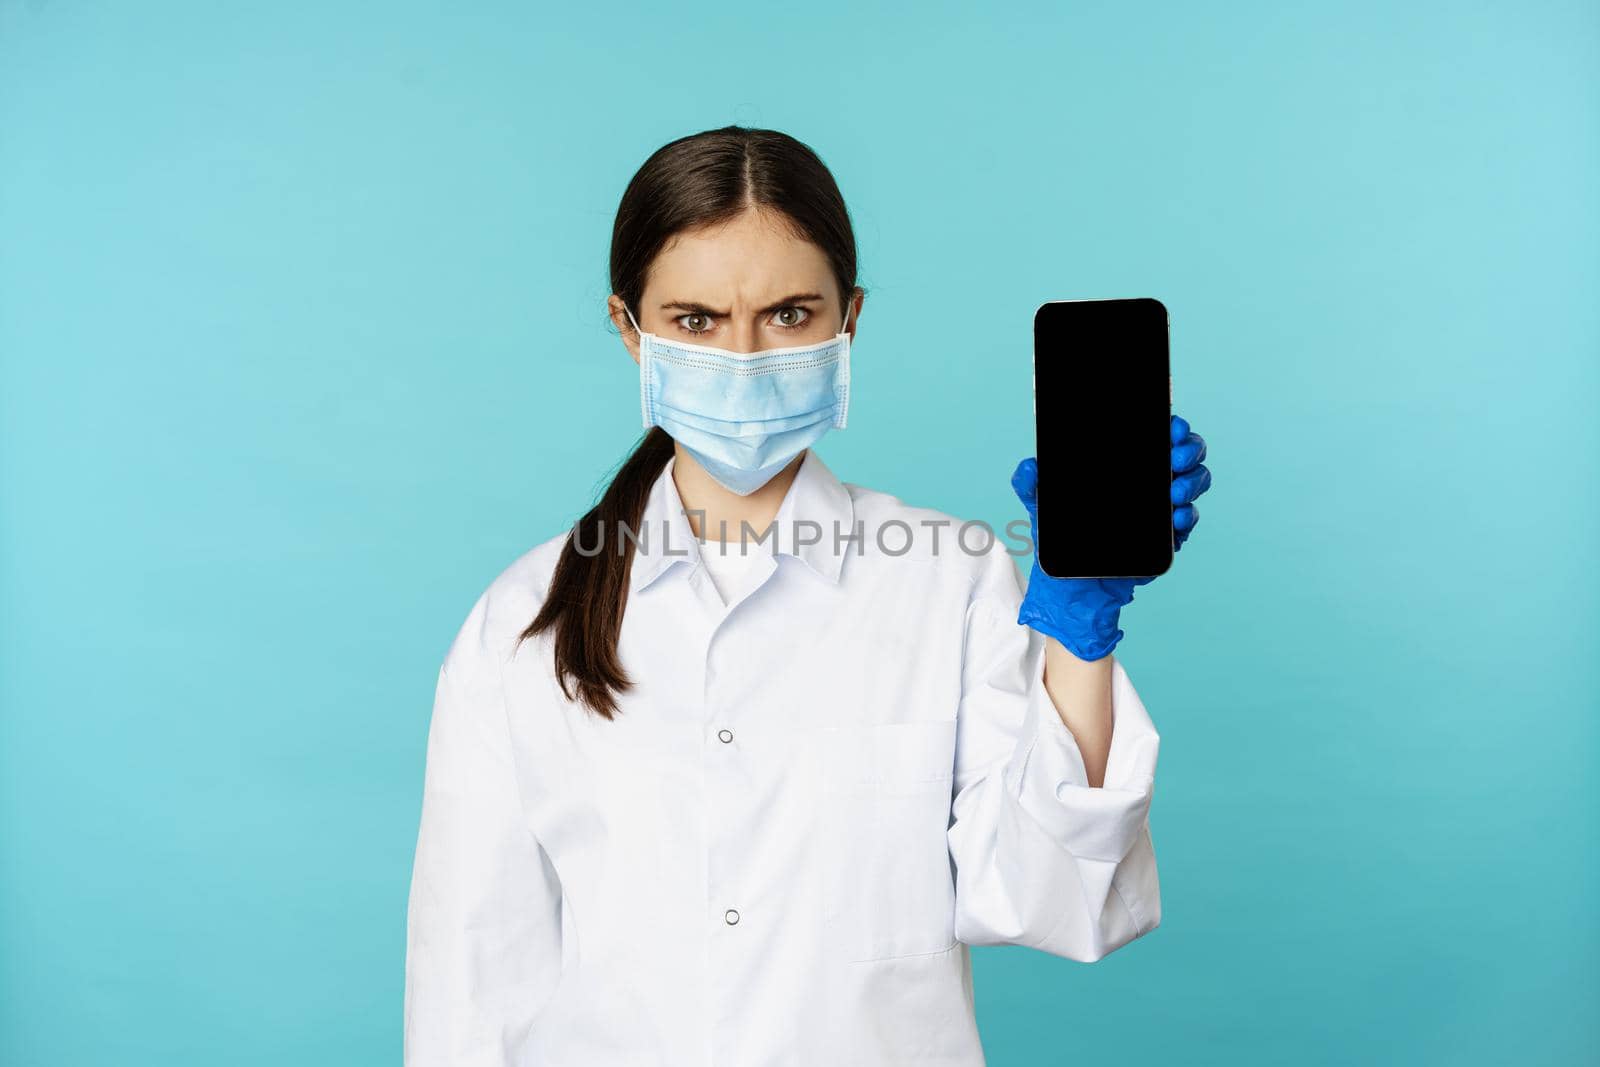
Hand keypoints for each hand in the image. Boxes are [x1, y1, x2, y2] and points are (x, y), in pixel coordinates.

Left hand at [1012, 414, 1210, 660]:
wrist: (1071, 580)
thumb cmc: (1060, 532)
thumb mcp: (1041, 503)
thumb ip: (1029, 482)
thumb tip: (1030, 466)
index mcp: (1128, 461)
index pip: (1159, 433)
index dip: (1174, 425)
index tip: (1172, 426)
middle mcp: (1152, 478)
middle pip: (1188, 452)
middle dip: (1189, 449)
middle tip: (1174, 459)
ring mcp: (1164, 506)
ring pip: (1195, 481)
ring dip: (1192, 482)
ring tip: (1174, 492)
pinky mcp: (1169, 535)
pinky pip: (1188, 520)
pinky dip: (1187, 517)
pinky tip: (1175, 518)